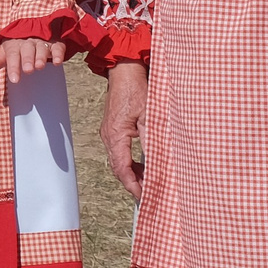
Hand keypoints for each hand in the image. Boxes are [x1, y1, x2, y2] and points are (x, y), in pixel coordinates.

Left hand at [0, 34, 67, 85]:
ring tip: (40, 66)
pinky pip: (57, 47)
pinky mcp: (55, 43)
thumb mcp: (7, 52)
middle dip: (27, 60)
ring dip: (41, 57)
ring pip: (41, 48)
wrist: (35, 29)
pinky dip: (58, 54)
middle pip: (27, 51)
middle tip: (28, 70)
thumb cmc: (18, 47)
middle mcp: (28, 43)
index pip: (12, 56)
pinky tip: (57, 62)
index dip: (13, 67)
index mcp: (15, 45)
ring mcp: (42, 42)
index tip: (14, 80)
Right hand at [102, 62, 147, 195]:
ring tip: (149, 180)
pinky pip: (119, 152)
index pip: (122, 169)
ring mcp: (109, 133)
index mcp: (116, 135)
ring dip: (133, 172)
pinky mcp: (113, 128)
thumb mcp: (149, 117)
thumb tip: (158, 163)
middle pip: (118, 168)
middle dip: (133, 182)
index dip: (133, 185)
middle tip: (149, 191)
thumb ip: (152, 141)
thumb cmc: (136, 90)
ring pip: (119, 161)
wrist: (125, 72)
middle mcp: (109, 136)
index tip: (144, 195)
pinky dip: (130, 162)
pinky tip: (143, 163)